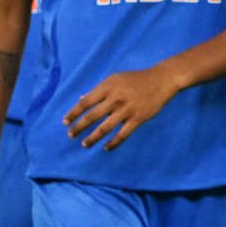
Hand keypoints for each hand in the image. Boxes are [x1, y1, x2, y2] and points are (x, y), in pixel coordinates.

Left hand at [62, 66, 178, 149]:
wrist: (160, 80)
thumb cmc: (135, 79)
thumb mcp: (114, 79)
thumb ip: (98, 90)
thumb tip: (81, 100)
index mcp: (107, 87)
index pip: (85, 102)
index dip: (73, 113)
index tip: (65, 122)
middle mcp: (114, 99)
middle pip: (92, 116)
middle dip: (79, 127)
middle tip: (71, 135)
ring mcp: (126, 110)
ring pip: (105, 128)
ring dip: (93, 138)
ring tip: (84, 144)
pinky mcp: (137, 119)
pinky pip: (122, 135)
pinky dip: (113, 143)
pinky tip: (105, 148)